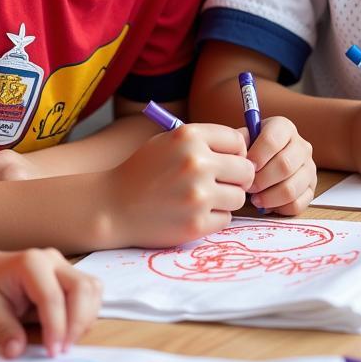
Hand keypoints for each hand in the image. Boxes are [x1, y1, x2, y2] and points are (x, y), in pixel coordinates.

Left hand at [0, 247, 101, 357]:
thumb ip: (4, 329)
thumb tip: (16, 352)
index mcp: (31, 263)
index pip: (52, 296)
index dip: (56, 327)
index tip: (53, 352)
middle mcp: (53, 259)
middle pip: (82, 288)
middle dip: (78, 322)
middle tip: (64, 349)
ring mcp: (65, 264)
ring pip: (92, 289)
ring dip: (86, 318)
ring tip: (68, 341)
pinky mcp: (72, 273)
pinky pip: (92, 291)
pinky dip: (87, 312)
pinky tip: (71, 329)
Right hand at [110, 124, 254, 246]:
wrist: (111, 206)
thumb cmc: (144, 171)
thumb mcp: (170, 142)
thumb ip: (207, 140)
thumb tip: (248, 142)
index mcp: (189, 136)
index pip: (238, 141)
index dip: (235, 152)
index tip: (225, 161)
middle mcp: (196, 163)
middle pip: (246, 170)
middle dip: (237, 177)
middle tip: (220, 183)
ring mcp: (197, 196)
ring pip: (239, 197)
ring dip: (226, 199)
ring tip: (203, 199)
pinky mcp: (196, 225)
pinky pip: (226, 219)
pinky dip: (214, 218)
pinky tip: (193, 214)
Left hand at [246, 117, 315, 214]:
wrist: (266, 160)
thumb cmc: (252, 150)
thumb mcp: (244, 140)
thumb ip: (239, 144)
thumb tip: (238, 156)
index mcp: (284, 127)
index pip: (272, 139)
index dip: (257, 156)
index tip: (245, 167)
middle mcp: (302, 146)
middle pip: (285, 166)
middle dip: (261, 180)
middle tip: (248, 187)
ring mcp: (310, 168)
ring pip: (291, 188)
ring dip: (269, 198)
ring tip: (255, 199)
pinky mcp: (311, 188)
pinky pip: (297, 204)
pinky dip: (279, 208)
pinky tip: (268, 204)